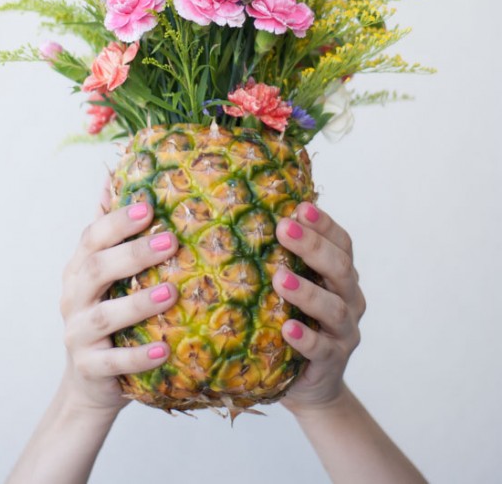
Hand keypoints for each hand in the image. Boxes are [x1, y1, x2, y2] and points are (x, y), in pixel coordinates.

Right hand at [59, 200, 178, 417]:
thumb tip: (112, 175)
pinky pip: (113, 362)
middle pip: (95, 269)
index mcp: (79, 269)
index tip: (148, 207)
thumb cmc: (106, 315)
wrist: (89, 382)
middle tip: (170, 240)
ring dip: (138, 303)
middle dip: (132, 254)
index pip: (92, 238)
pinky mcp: (89, 368)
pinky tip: (164, 349)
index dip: (117, 222)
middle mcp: (73, 298)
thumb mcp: (103, 273)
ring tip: (172, 292)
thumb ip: (107, 230)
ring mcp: (78, 334)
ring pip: (103, 316)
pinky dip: (138, 357)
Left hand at [272, 203, 365, 412]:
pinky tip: (287, 328)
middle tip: (283, 229)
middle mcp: (349, 299)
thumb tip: (243, 220)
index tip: (299, 207)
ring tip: (279, 278)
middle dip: (313, 246)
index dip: (324, 224)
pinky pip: (323, 350)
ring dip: (308, 291)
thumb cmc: (291, 323)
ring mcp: (344, 332)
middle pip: (341, 268)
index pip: (341, 243)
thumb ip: (281, 260)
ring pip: (335, 308)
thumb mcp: (290, 290)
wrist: (309, 385)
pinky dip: (307, 338)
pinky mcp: (333, 362)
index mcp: (341, 275)